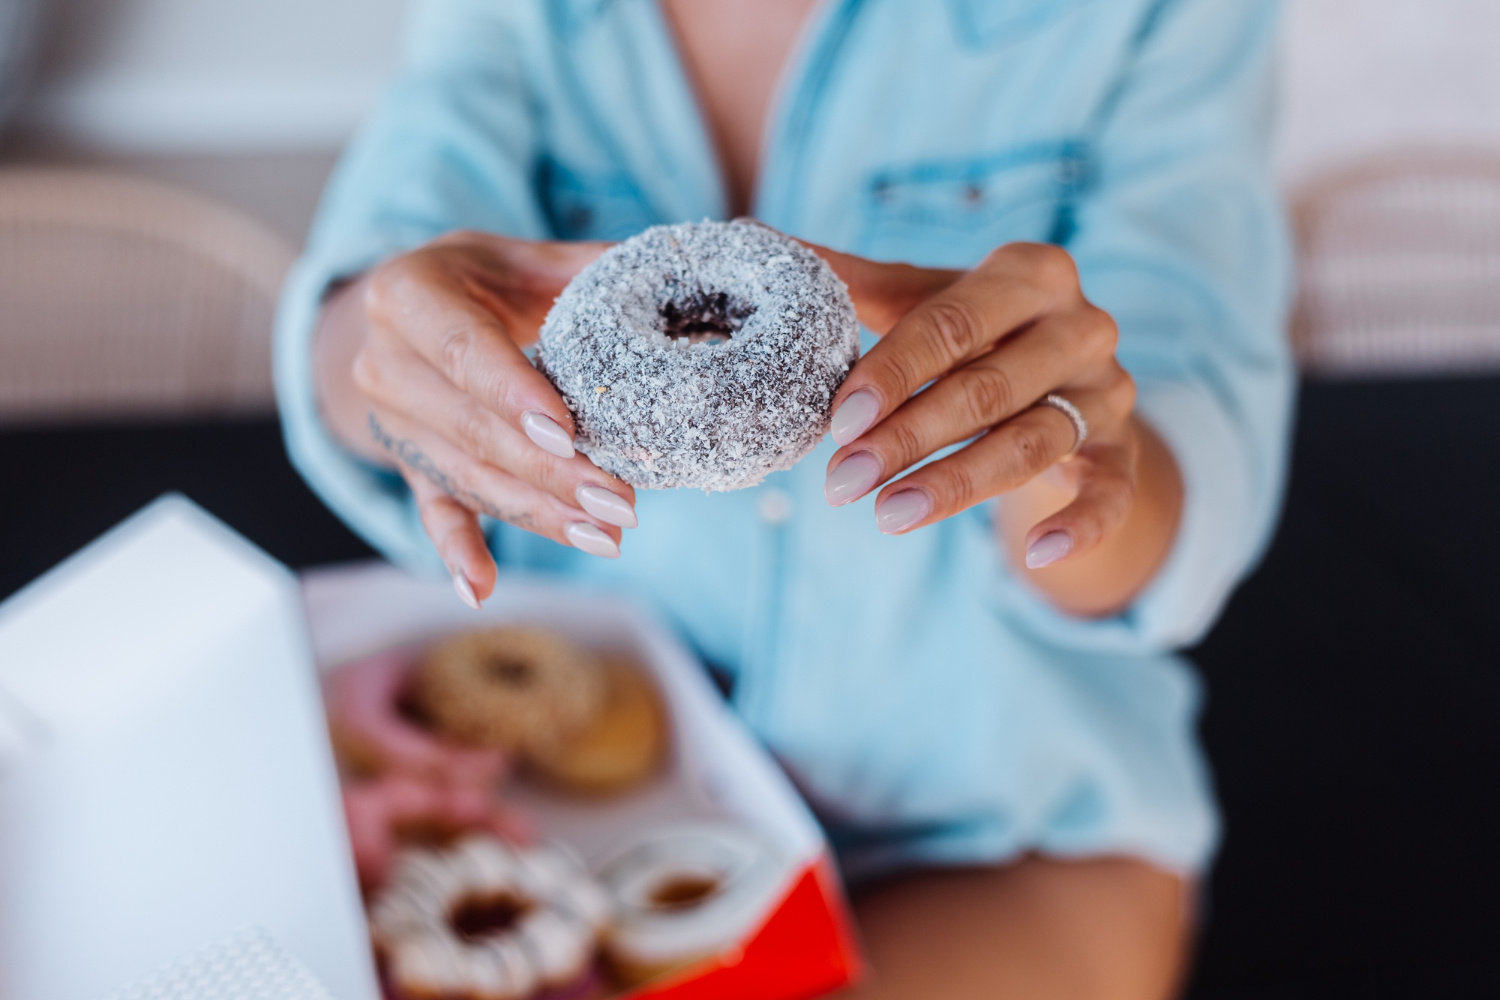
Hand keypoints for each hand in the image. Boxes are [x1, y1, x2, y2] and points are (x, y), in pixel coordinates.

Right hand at [315, 231, 637, 604]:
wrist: (412, 314)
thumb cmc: (487, 280)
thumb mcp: (527, 256)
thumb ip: (593, 267)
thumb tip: (682, 273)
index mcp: (408, 294)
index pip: (463, 351)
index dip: (514, 394)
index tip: (567, 433)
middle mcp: (385, 362)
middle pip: (474, 429)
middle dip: (550, 472)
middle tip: (619, 501)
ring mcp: (393, 421)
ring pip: (469, 477)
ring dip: (537, 512)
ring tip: (603, 536)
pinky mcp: (408, 464)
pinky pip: (434, 510)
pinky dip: (458, 552)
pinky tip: (480, 590)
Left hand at [815, 242, 1178, 610]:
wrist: (1063, 372)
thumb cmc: (977, 330)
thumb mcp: (924, 300)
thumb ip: (853, 281)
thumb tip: (758, 239)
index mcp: (1030, 274)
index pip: (951, 325)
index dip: (892, 375)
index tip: (838, 422)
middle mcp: (1081, 326)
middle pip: (987, 389)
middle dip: (907, 439)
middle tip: (842, 482)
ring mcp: (1108, 391)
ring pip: (1031, 443)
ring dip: (956, 485)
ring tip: (887, 516)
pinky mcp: (1125, 449)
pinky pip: (1112, 492)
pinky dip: (1081, 524)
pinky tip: (1035, 553)